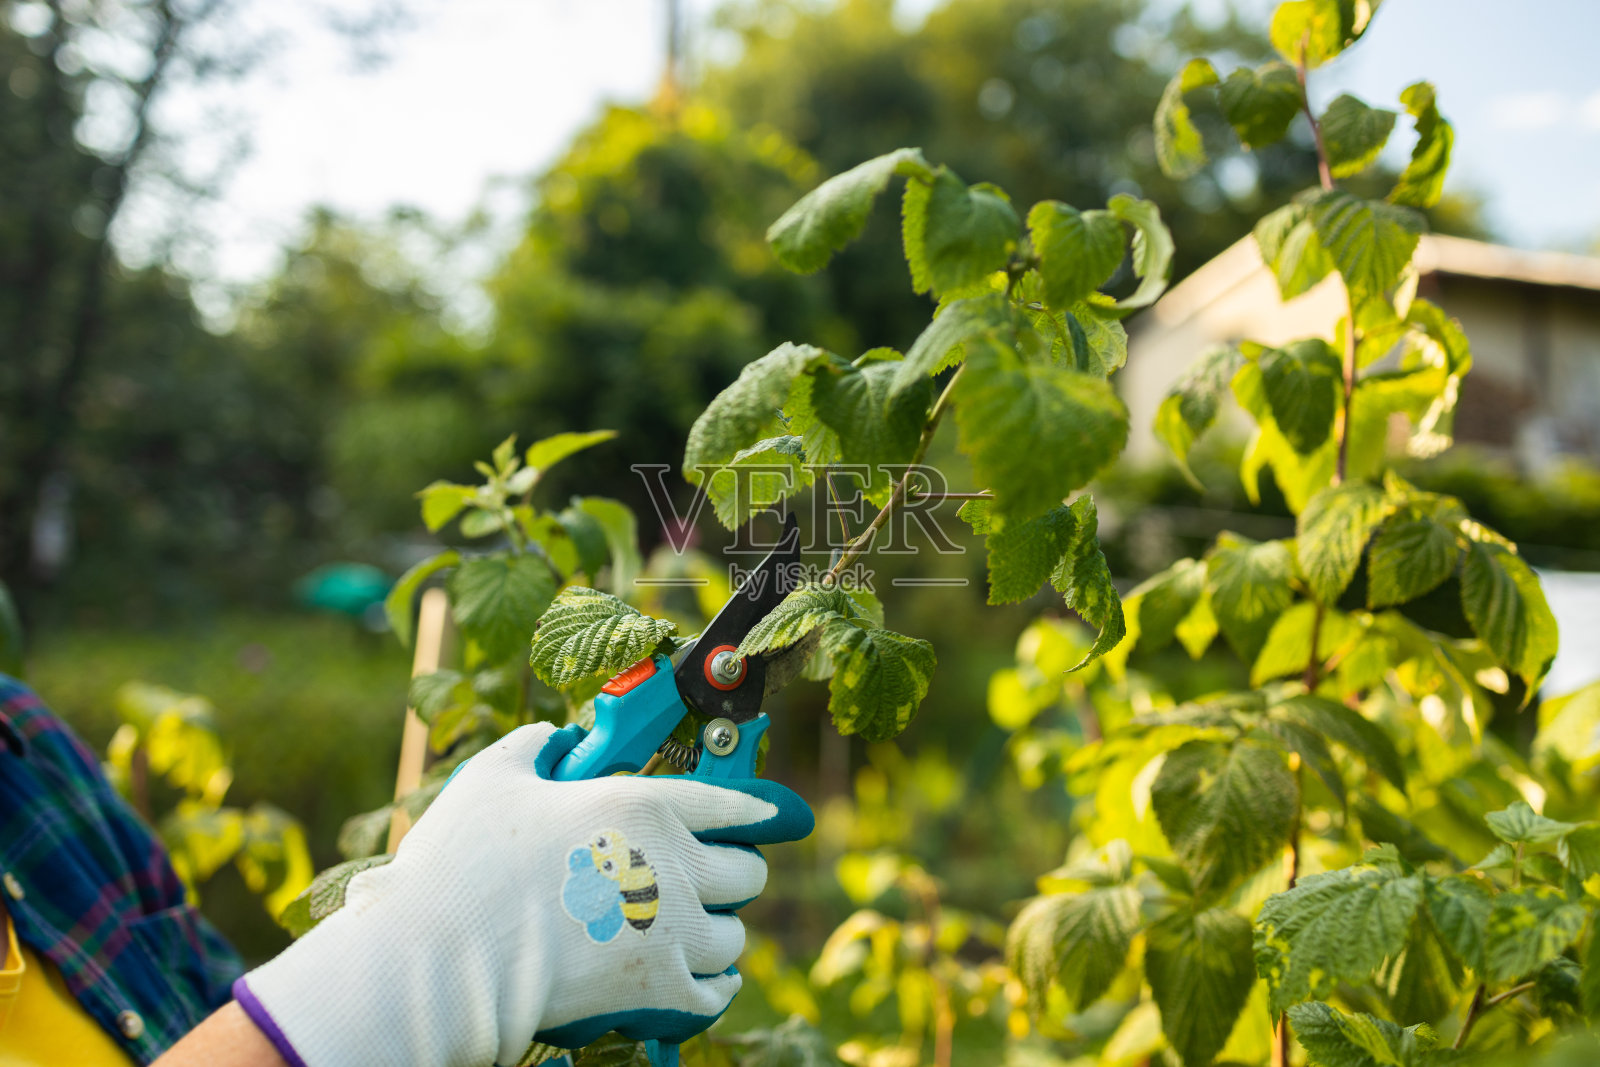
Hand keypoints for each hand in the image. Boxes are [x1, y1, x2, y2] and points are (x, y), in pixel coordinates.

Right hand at [235, 722, 812, 1066]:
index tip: (767, 816)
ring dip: (717, 932)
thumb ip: (533, 749)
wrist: (445, 956)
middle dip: (732, 874)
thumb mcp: (494, 779)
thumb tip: (552, 738)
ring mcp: (672, 931)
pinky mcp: (659, 989)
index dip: (753, 811)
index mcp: (642, 806)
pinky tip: (703, 981)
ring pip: (734, 935)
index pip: (728, 804)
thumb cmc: (465, 862)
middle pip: (746, 873)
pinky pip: (716, 990)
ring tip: (694, 932)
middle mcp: (672, 865)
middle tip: (709, 878)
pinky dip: (713, 986)